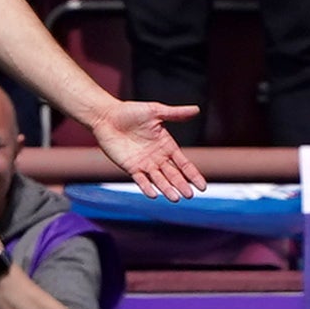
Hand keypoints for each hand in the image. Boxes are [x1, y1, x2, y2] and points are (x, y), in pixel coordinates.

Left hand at [90, 100, 206, 201]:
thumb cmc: (130, 111)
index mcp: (166, 145)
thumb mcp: (155, 111)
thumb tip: (197, 110)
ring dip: (167, 189)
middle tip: (189, 195)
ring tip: (175, 198)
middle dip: (181, 184)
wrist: (106, 116)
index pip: (183, 163)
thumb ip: (175, 114)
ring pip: (159, 180)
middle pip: (173, 174)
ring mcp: (144, 163)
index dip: (193, 174)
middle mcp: (157, 157)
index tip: (202, 186)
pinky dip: (146, 187)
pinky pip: (140, 179)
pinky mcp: (130, 167)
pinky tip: (154, 194)